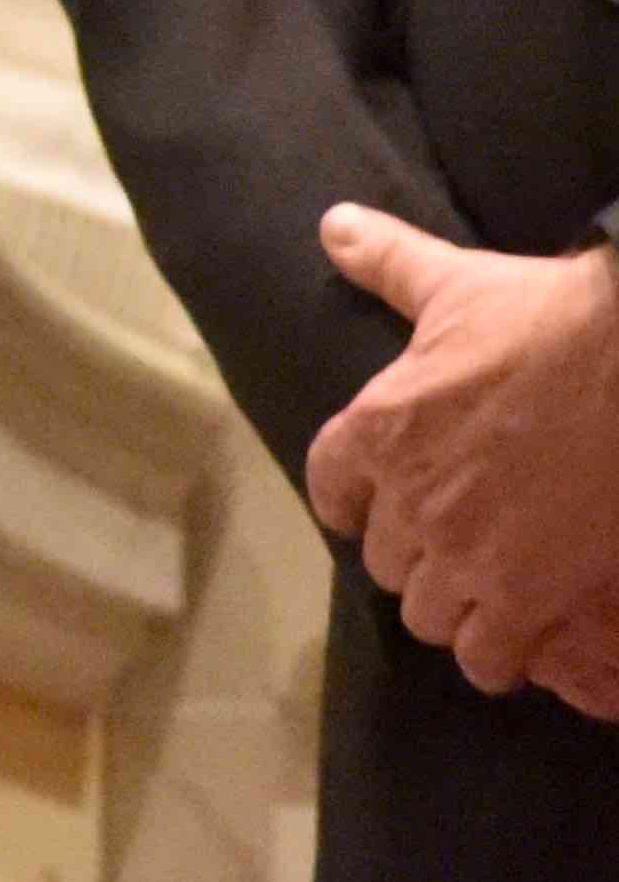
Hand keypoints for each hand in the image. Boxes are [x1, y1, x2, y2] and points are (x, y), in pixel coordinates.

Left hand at [307, 206, 618, 712]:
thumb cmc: (550, 322)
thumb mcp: (458, 285)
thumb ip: (389, 263)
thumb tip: (333, 224)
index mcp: (378, 428)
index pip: (332, 489)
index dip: (354, 499)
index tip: (375, 502)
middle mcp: (408, 501)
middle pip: (384, 563)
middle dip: (416, 557)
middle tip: (455, 546)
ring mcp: (466, 556)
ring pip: (429, 615)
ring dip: (454, 607)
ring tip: (488, 592)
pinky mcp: (527, 599)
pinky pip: (487, 658)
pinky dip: (500, 652)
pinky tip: (525, 631)